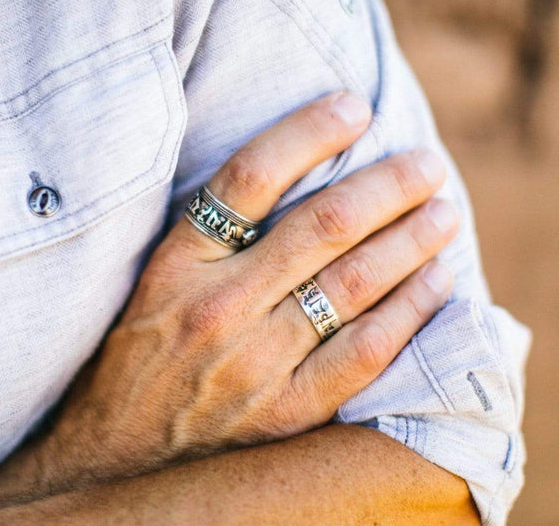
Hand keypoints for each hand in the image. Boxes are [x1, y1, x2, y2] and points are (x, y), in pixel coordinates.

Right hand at [41, 92, 460, 488]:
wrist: (114, 451)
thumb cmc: (142, 353)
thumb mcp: (159, 278)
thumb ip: (214, 232)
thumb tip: (297, 178)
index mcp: (179, 263)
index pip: (252, 176)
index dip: (309, 132)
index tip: (353, 107)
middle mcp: (219, 307)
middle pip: (321, 225)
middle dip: (388, 186)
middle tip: (426, 166)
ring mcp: (255, 363)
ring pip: (354, 282)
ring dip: (412, 239)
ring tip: (444, 212)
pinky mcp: (285, 411)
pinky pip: (364, 351)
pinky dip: (410, 310)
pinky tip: (437, 280)